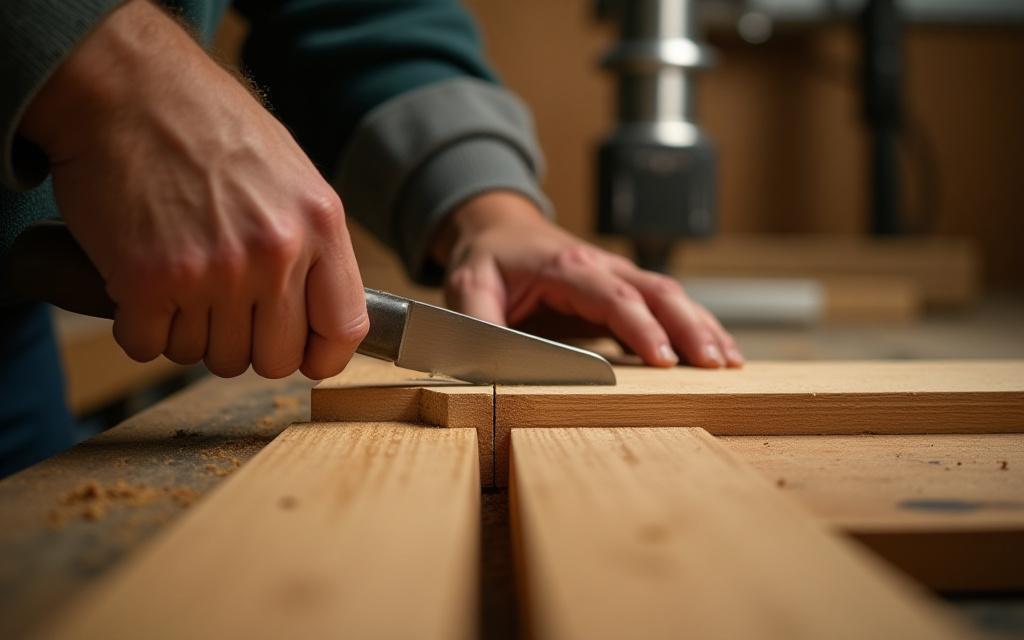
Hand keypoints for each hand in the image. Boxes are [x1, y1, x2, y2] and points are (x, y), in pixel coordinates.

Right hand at [19, 0, 367, 378]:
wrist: (130, 88)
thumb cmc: (211, 127)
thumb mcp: (294, 176)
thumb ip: (315, 244)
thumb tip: (319, 312)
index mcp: (319, 226)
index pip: (344, 330)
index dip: (320, 356)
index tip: (301, 355)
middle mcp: (274, 254)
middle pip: (272, 359)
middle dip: (246, 344)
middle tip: (221, 307)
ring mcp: (212, 272)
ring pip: (209, 358)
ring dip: (190, 332)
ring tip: (180, 279)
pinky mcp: (147, 282)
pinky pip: (150, 346)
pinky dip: (141, 328)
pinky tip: (141, 285)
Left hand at [432, 192, 742, 367]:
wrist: (499, 230)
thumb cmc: (487, 260)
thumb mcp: (467, 287)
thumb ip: (477, 321)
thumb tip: (487, 360)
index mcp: (567, 268)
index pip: (614, 296)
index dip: (641, 326)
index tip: (663, 359)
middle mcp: (602, 267)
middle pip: (658, 292)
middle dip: (689, 328)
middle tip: (713, 364)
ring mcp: (618, 277)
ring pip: (672, 297)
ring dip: (702, 327)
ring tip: (728, 362)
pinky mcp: (624, 292)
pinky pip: (667, 306)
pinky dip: (695, 326)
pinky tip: (716, 351)